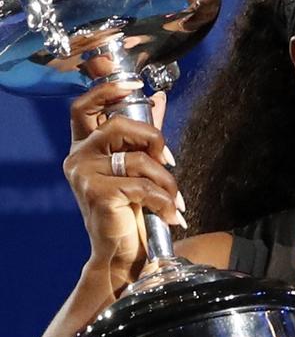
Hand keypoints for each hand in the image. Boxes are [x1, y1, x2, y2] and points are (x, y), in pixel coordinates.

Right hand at [63, 81, 184, 291]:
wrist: (121, 252)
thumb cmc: (129, 208)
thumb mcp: (137, 166)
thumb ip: (144, 133)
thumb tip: (159, 98)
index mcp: (85, 146)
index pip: (84, 107)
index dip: (107, 90)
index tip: (135, 83)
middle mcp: (78, 157)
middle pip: (118, 125)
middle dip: (152, 138)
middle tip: (168, 160)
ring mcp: (84, 175)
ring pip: (137, 159)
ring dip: (165, 179)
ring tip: (174, 199)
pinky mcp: (97, 193)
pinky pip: (142, 185)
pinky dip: (164, 199)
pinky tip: (171, 214)